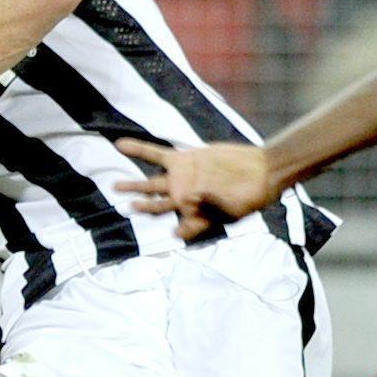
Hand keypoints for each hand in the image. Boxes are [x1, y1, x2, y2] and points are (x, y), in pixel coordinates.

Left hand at [114, 137, 278, 240]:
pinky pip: (156, 154)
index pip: (171, 224)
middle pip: (155, 205)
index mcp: (193, 215)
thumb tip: (175, 230)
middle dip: (140, 205)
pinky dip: (139, 150)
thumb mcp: (228, 214)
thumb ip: (201, 218)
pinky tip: (121, 145)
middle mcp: (184, 198)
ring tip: (115, 187)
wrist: (261, 170)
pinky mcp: (184, 159)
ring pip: (151, 183)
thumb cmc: (248, 198)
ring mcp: (182, 178)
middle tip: (124, 207)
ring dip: (134, 185)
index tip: (153, 229)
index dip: (163, 228)